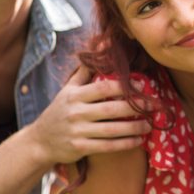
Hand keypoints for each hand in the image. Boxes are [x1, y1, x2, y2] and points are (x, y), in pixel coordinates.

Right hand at [27, 66, 150, 165]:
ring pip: (112, 130)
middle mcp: (76, 112)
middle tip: (153, 105)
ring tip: (149, 124)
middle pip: (111, 109)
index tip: (141, 85)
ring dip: (134, 128)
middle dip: (134, 107)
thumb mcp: (67, 90)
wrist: (40, 141)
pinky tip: (138, 140)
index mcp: (75, 96)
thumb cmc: (59, 111)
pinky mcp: (80, 147)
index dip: (124, 86)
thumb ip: (85, 72)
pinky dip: (125, 144)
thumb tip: (100, 46)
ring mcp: (78, 131)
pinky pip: (107, 146)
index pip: (103, 88)